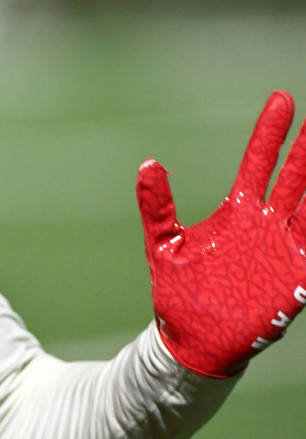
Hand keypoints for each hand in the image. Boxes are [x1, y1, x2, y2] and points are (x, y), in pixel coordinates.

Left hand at [137, 91, 305, 377]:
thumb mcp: (162, 242)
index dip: (270, 134)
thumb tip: (147, 162)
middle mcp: (265, 226)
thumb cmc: (177, 291)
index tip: (282, 100)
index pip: (258, 163)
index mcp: (237, 212)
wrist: (191, 339)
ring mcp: (283, 250)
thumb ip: (157, 204)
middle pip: (294, 179)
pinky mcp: (295, 280)